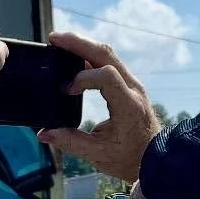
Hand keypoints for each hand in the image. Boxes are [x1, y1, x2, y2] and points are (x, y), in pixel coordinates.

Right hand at [38, 32, 160, 185]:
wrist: (156, 159)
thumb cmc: (130, 158)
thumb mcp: (99, 155)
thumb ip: (70, 142)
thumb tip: (44, 134)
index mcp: (128, 106)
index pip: (106, 75)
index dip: (82, 78)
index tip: (67, 91)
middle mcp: (133, 89)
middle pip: (106, 54)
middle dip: (78, 43)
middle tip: (54, 39)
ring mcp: (132, 84)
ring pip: (108, 54)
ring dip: (83, 46)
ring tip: (59, 44)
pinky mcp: (128, 85)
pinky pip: (109, 62)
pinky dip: (89, 56)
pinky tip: (73, 58)